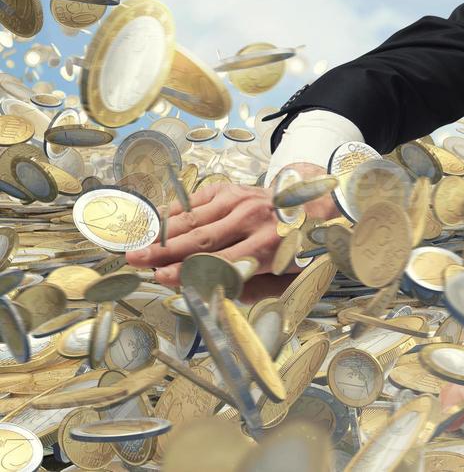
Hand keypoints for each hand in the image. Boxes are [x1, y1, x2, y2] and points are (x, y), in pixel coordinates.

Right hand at [125, 181, 280, 285]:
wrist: (310, 207)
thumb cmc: (293, 246)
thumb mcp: (282, 273)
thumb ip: (248, 285)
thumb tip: (207, 292)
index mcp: (267, 245)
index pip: (219, 261)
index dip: (187, 270)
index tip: (162, 277)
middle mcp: (252, 219)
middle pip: (201, 238)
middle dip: (165, 251)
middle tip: (136, 259)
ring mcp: (241, 200)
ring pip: (195, 218)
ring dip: (164, 231)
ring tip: (139, 243)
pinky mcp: (232, 188)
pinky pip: (197, 200)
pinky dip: (176, 211)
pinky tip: (158, 222)